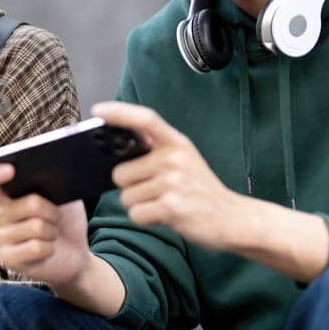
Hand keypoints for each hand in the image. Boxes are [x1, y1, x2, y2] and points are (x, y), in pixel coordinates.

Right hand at [0, 164, 90, 286]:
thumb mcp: (64, 197)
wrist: (74, 254)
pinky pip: (36, 247)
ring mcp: (1, 237)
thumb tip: (51, 174)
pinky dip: (50, 248)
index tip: (11, 170)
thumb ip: (52, 183)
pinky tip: (48, 250)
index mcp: (5, 195)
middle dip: (53, 211)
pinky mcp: (8, 258)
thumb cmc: (65, 221)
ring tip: (51, 235)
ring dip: (52, 231)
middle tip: (56, 218)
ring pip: (36, 226)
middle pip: (31, 203)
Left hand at [94, 101, 239, 249]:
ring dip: (139, 204)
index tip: (98, 111)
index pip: (146, 119)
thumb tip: (114, 149)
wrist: (230, 218)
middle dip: (130, 186)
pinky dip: (145, 219)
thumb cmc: (198, 189)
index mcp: (177, 143)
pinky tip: (165, 215)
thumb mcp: (183, 159)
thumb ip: (154, 150)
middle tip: (156, 190)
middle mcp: (175, 158)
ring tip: (163, 202)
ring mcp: (174, 182)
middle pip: (120, 173)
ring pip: (126, 197)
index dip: (119, 113)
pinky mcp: (172, 207)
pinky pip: (135, 214)